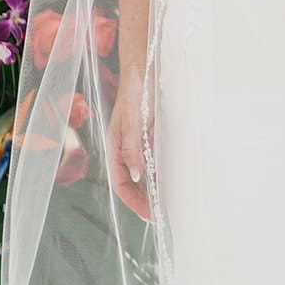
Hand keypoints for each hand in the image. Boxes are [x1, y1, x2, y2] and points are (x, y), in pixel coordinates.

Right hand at [108, 72, 152, 220]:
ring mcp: (136, 144)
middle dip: (143, 200)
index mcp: (115, 149)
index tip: (150, 214)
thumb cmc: (135, 93)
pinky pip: (152, 161)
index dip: (134, 201)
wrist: (143, 69)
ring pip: (142, 174)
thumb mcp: (133, 121)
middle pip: (131, 183)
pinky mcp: (147, 137)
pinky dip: (158, 173)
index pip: (121, 184)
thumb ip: (132, 149)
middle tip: (160, 214)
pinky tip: (169, 179)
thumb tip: (136, 176)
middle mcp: (124, 149)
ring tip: (165, 202)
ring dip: (151, 189)